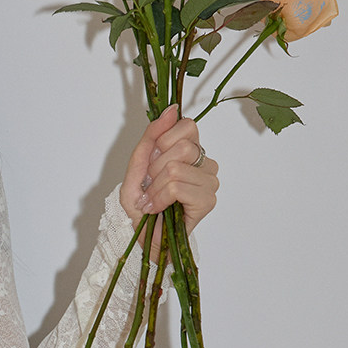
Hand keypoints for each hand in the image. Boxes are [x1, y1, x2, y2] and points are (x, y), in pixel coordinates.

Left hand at [118, 104, 218, 239]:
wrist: (142, 237)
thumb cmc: (141, 205)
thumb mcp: (138, 165)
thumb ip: (152, 137)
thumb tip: (172, 110)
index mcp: (192, 150)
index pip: (187, 125)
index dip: (162, 142)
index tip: (151, 164)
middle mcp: (205, 163)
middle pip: (181, 147)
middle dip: (154, 169)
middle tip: (149, 187)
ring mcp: (210, 182)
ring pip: (176, 168)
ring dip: (154, 188)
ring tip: (151, 201)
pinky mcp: (208, 200)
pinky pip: (177, 186)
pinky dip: (159, 198)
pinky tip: (156, 209)